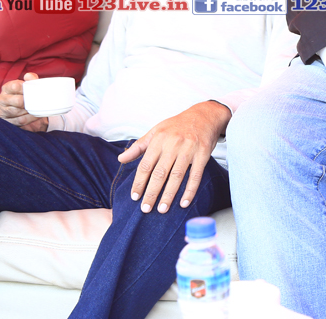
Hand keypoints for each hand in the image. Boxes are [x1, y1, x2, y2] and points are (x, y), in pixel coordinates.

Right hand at [0, 72, 47, 132]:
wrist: (21, 108)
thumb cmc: (25, 94)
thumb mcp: (28, 85)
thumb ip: (30, 79)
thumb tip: (28, 76)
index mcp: (6, 88)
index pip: (15, 86)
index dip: (27, 89)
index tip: (36, 91)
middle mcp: (2, 99)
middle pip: (18, 101)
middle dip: (30, 102)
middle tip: (39, 102)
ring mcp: (2, 111)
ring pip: (18, 112)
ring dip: (30, 112)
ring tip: (38, 109)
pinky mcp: (6, 121)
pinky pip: (19, 121)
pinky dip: (30, 119)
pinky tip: (36, 116)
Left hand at [117, 100, 231, 213]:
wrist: (204, 115)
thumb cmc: (177, 125)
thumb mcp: (155, 131)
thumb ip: (138, 146)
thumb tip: (120, 159)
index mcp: (159, 139)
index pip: (145, 165)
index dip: (139, 182)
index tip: (134, 197)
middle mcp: (173, 144)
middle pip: (160, 173)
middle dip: (152, 193)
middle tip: (145, 209)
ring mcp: (189, 149)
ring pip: (177, 176)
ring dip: (169, 195)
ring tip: (162, 209)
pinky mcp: (203, 154)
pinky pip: (196, 175)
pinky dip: (190, 190)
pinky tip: (184, 203)